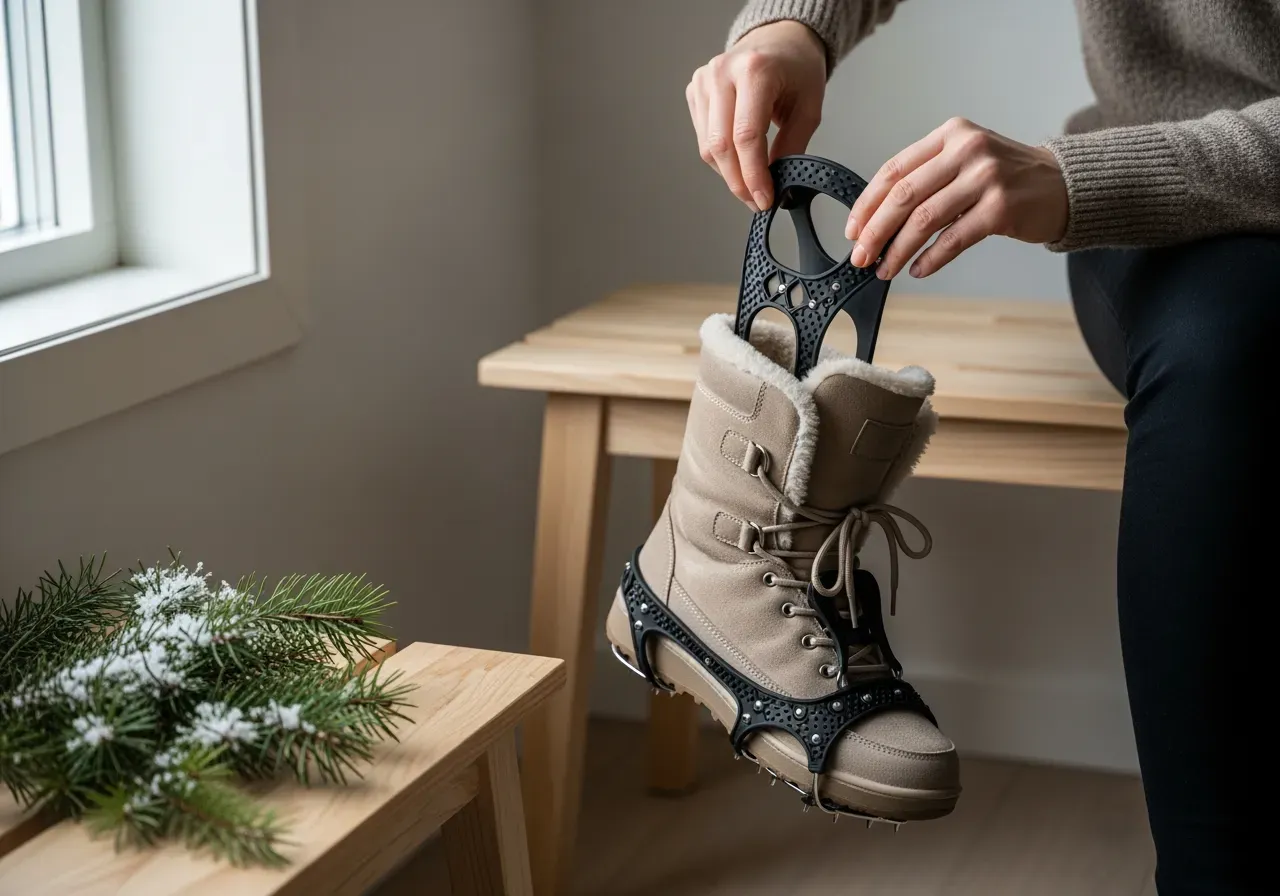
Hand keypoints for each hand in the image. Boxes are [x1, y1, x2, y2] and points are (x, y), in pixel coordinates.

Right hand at [688, 21, 827, 211]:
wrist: (778, 40)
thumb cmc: (797, 69)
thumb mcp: (809, 107)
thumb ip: (793, 146)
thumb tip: (776, 183)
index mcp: (755, 70)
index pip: (746, 135)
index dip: (754, 175)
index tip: (765, 199)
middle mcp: (722, 72)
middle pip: (721, 145)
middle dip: (739, 182)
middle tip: (757, 201)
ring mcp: (703, 80)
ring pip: (708, 146)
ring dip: (729, 174)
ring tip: (751, 183)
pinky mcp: (695, 90)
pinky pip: (703, 137)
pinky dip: (721, 158)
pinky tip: (740, 160)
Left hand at [844, 117, 1068, 278]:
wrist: (1063, 183)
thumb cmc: (1006, 176)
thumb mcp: (965, 159)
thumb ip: (927, 177)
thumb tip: (876, 219)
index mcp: (950, 134)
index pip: (894, 170)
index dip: (867, 203)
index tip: (852, 230)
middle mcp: (967, 150)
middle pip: (903, 196)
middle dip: (875, 231)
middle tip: (860, 257)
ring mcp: (986, 177)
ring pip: (924, 219)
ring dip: (898, 250)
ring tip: (885, 269)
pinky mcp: (1001, 208)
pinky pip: (953, 239)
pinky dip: (930, 259)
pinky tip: (917, 270)